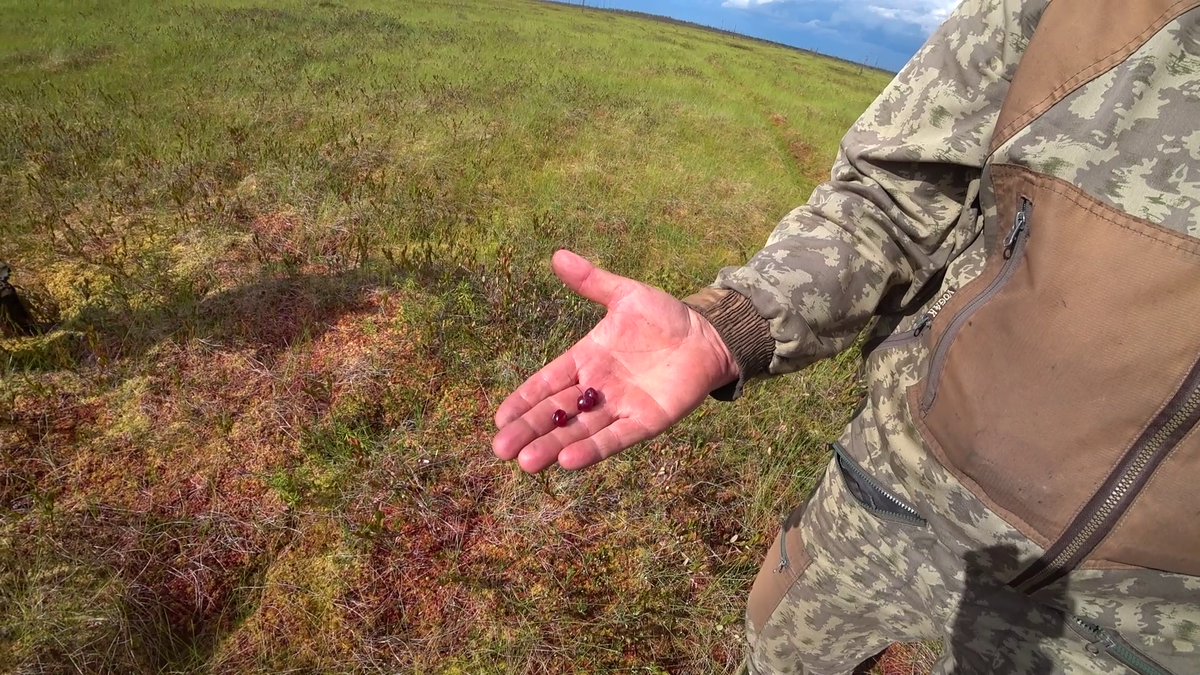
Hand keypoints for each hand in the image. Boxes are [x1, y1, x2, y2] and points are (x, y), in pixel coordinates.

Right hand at [492, 250, 739, 472]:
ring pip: (580, 431)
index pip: (547, 383)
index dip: (523, 400)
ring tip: (526, 463)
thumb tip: (557, 255)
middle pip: (556, 413)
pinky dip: (593, 449)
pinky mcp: (646, 421)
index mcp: (586, 359)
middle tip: (500, 450)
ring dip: (553, 446)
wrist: (707, 335)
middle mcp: (598, 388)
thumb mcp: (625, 295)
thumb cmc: (665, 316)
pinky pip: (615, 438)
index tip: (499, 419)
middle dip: (529, 430)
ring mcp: (620, 406)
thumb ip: (592, 282)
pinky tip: (568, 462)